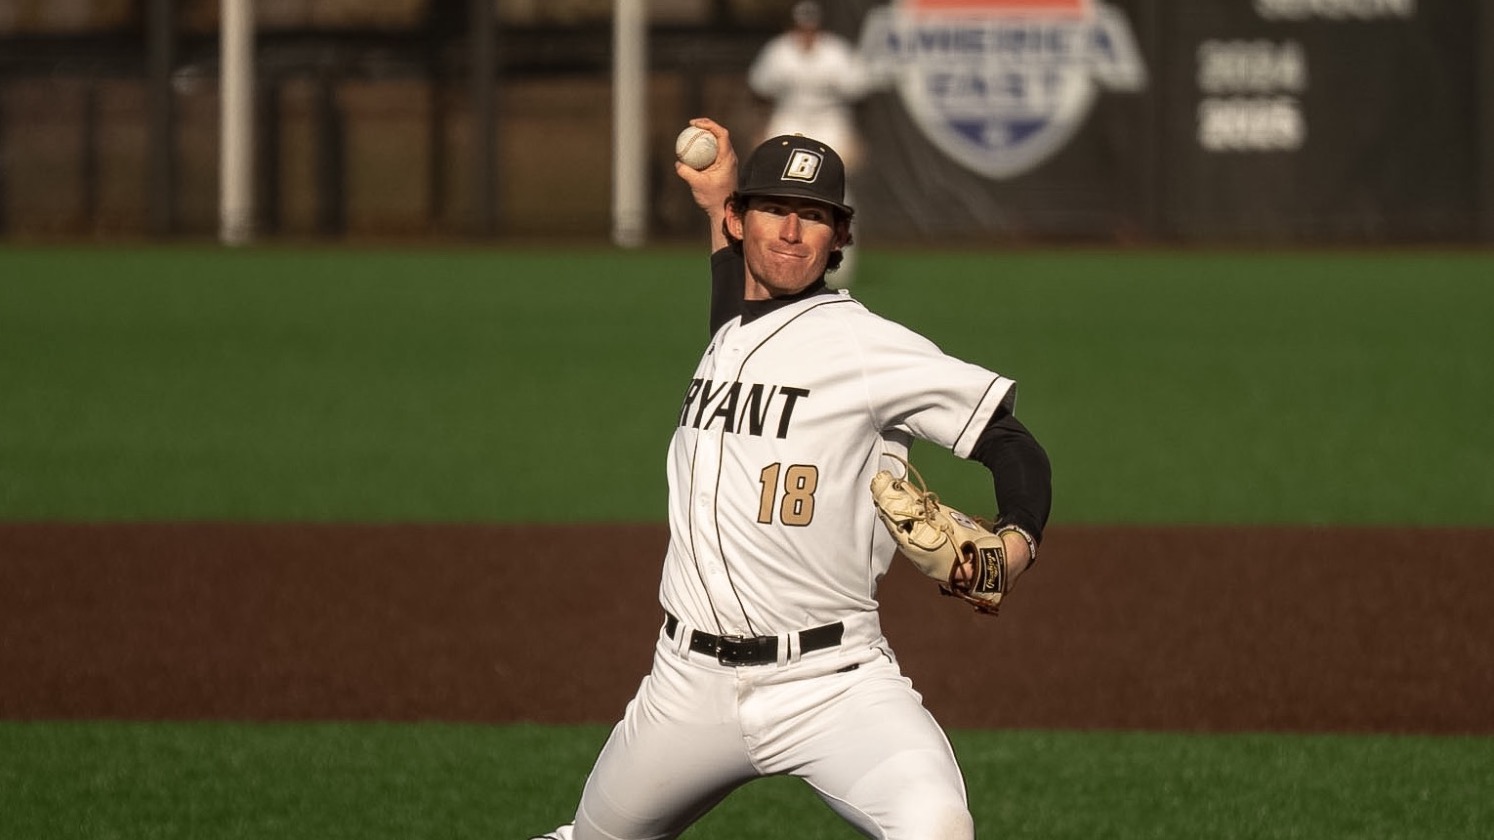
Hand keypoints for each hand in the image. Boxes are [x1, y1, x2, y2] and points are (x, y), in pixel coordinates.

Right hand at [674, 118, 737, 234]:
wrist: (724, 210)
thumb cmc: (714, 198)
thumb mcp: (698, 184)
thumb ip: (686, 172)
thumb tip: (678, 162)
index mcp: (728, 158)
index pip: (721, 133)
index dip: (709, 124)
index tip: (694, 124)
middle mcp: (729, 157)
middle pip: (720, 134)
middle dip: (706, 126)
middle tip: (691, 125)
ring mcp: (726, 161)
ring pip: (716, 142)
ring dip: (705, 136)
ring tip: (691, 134)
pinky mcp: (722, 166)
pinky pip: (712, 151)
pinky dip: (703, 147)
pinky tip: (691, 150)